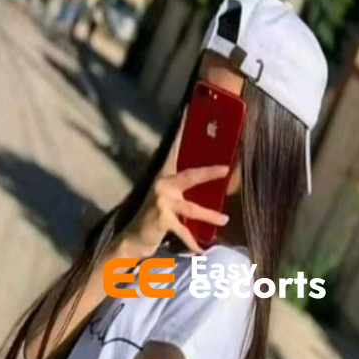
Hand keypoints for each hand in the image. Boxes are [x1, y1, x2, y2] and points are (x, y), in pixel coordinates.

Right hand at [119, 118, 229, 255]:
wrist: (132, 240)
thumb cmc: (154, 219)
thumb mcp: (169, 200)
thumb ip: (184, 190)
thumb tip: (213, 183)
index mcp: (165, 176)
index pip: (175, 148)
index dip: (182, 129)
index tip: (190, 108)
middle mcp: (162, 185)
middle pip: (190, 175)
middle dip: (210, 172)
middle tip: (227, 168)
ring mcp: (161, 201)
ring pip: (192, 208)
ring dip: (210, 215)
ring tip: (225, 220)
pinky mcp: (161, 218)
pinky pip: (183, 231)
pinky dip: (192, 242)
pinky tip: (201, 250)